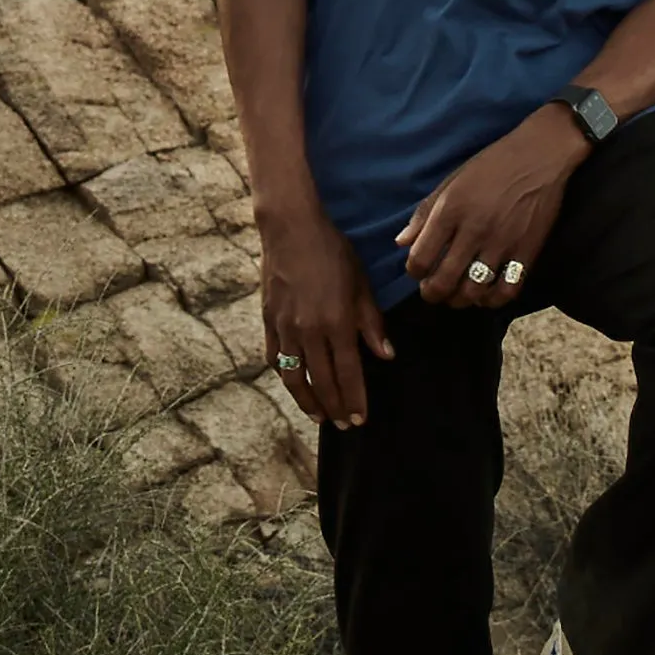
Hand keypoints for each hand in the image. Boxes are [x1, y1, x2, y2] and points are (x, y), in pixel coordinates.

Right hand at [260, 204, 393, 428]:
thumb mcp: (361, 283)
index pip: (348, 372)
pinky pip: (274, 358)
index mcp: (336, 322)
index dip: (354, 398)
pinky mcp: (268, 321)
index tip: (360, 419)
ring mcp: (284, 328)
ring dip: (307, 400)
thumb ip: (371, 323)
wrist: (291, 229)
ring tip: (319, 415)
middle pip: (321, 381)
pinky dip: (284, 376)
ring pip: (293, 377)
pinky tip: (293, 384)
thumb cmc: (333, 251)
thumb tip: (386, 356)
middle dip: (334, 407)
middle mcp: (308, 331)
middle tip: (344, 425)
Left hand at [397, 103, 589, 307]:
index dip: (413, 271)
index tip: (419, 269)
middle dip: (432, 293)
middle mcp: (473, 231)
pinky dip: (492, 300)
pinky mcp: (527, 252)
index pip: (419, 259)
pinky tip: (486, 294)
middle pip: (443, 283)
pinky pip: (506, 291)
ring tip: (458, 293)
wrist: (540, 154)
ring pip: (472, 292)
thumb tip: (402, 242)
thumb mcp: (452, 180)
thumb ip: (425, 212)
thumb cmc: (493, 164)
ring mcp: (502, 244)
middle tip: (433, 289)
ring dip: (460, 300)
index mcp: (451, 210)